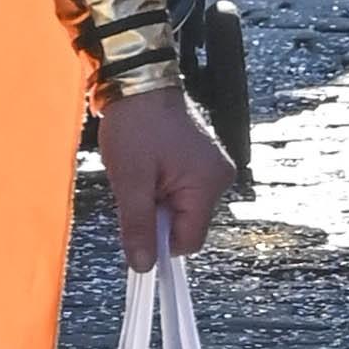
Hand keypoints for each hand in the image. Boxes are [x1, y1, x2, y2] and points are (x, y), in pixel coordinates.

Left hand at [99, 83, 233, 269]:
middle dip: (156, 215)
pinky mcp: (201, 160)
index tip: (136, 231)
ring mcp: (211, 167)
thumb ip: (138, 225)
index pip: (188, 241)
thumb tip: (144, 265)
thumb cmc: (135, 122)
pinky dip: (161, 186)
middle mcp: (218, 177)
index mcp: (207, 184)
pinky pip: (182, 189)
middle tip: (135, 187)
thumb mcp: (130, 180)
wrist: (137, 82)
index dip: (160, 243)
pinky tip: (148, 165)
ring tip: (141, 171)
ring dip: (157, 199)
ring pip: (181, 208)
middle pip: (186, 224)